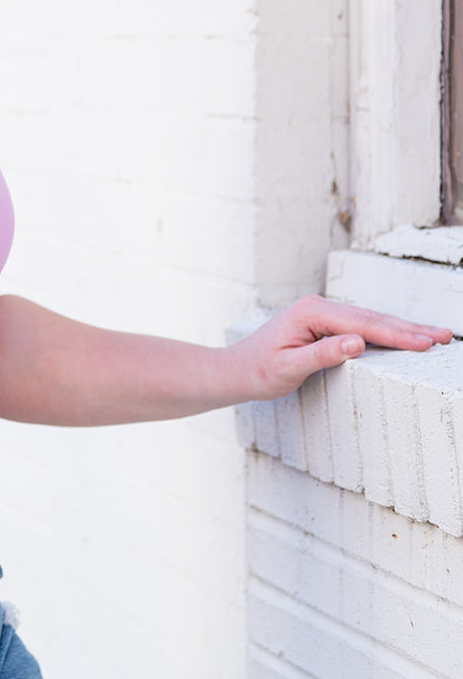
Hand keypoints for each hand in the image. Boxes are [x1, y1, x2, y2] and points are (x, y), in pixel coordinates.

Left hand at [227, 294, 452, 401]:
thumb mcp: (288, 368)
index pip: (363, 324)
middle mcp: (318, 307)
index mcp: (311, 312)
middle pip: (372, 318)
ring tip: (435, 336)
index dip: (397, 334)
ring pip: (370, 320)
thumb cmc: (258, 371)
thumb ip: (323, 354)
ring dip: (402, 328)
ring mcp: (321, 313)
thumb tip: (358, 342)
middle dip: (410, 328)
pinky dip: (386, 331)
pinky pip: (361, 326)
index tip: (425, 342)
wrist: (235, 369)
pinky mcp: (323, 323)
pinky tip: (405, 336)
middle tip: (445, 336)